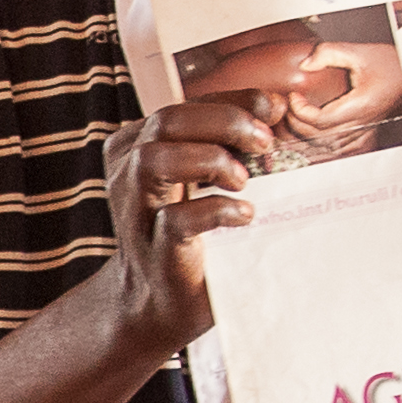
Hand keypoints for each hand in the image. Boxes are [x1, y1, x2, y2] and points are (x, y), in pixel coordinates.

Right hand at [102, 96, 273, 344]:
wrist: (161, 302)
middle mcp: (127, 173)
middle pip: (166, 121)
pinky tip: (245, 215)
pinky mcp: (154, 250)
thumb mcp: (201, 178)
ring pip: (154, 160)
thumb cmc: (192, 232)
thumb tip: (274, 107)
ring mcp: (136, 212)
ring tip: (243, 181)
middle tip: (264, 143)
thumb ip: (224, 142)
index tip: (273, 110)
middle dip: (224, 122)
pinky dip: (217, 210)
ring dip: (209, 160)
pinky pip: (177, 220)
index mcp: (136, 147)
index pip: (182, 105)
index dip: (230, 101)